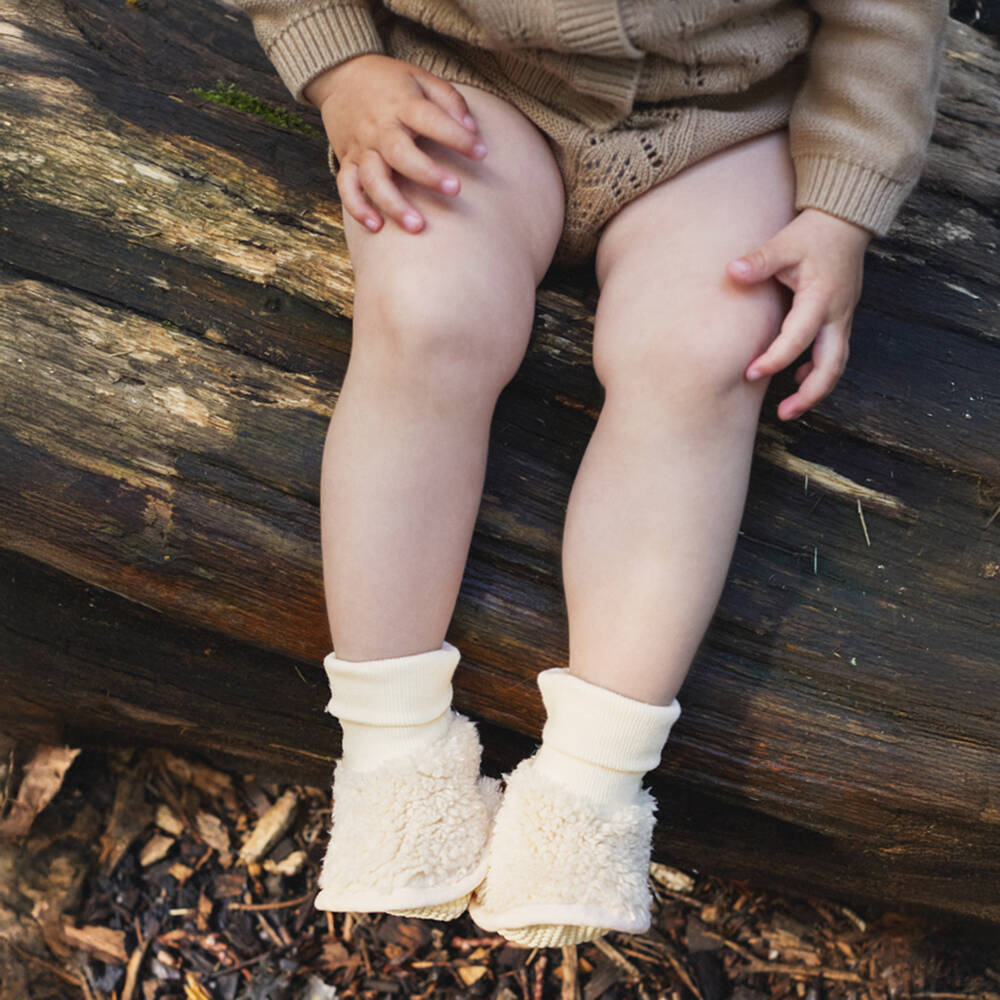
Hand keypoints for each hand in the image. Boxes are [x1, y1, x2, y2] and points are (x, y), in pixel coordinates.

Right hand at [304, 54, 487, 234]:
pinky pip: (347, 188)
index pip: (431, 120)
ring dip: (393, 204)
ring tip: (417, 227)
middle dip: (427, 174)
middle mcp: (380, 127)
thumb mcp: (422, 78)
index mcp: (402, 104)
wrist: (341, 74)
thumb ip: (450, 101)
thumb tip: (473, 131)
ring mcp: (362, 146)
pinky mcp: (347, 161)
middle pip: (400, 153)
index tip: (481, 153)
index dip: (457, 137)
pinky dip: (358, 208)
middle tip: (454, 190)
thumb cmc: (391, 82)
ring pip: (373, 178)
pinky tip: (376, 227)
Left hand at [726, 207, 872, 420]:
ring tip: (788, 409)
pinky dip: (818, 372)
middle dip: (810, 394)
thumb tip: (733, 272)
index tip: (750, 373)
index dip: (775, 359)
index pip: (798, 337)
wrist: (844, 223)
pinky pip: (834, 355)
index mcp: (821, 299)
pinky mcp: (841, 320)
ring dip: (815, 390)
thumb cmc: (812, 234)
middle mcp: (838, 315)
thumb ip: (759, 260)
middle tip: (783, 413)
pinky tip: (796, 378)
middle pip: (831, 365)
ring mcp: (842, 319)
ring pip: (836, 365)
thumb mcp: (784, 243)